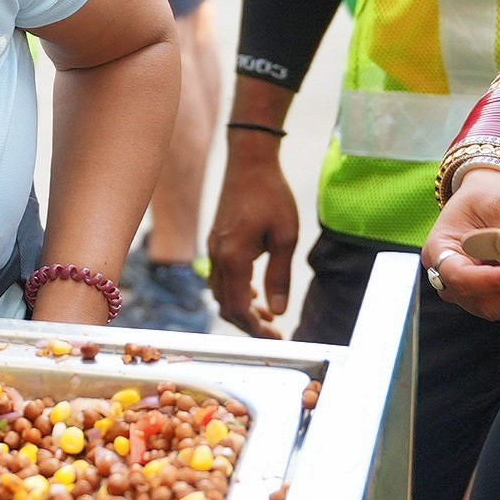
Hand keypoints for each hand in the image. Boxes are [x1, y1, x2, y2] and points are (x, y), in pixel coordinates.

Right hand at [208, 125, 301, 333]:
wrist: (250, 161)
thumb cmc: (271, 195)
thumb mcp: (285, 237)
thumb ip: (280, 276)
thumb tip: (279, 311)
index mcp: (233, 257)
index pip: (238, 307)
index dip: (255, 328)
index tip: (275, 338)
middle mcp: (217, 256)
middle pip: (226, 305)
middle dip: (248, 324)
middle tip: (274, 334)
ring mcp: (213, 249)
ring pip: (222, 293)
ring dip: (243, 309)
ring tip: (269, 316)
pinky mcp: (217, 242)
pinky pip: (222, 277)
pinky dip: (237, 292)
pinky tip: (256, 292)